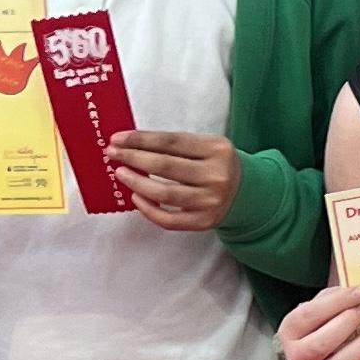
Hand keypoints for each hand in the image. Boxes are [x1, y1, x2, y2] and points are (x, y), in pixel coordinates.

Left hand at [111, 131, 239, 232]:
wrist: (246, 192)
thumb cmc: (216, 165)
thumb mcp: (206, 146)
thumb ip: (175, 145)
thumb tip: (132, 145)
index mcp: (217, 149)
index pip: (170, 141)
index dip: (141, 139)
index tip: (118, 139)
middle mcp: (216, 175)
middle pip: (165, 165)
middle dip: (133, 158)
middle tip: (113, 154)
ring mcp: (211, 200)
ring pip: (164, 193)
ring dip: (136, 182)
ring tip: (121, 173)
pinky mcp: (204, 221)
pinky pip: (168, 219)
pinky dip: (148, 209)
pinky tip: (137, 197)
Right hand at [276, 279, 359, 359]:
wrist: (316, 357)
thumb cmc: (322, 325)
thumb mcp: (320, 306)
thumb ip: (334, 297)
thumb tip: (358, 292)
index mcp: (291, 331)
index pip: (309, 316)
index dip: (337, 302)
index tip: (359, 293)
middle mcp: (298, 358)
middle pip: (321, 344)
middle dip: (348, 324)